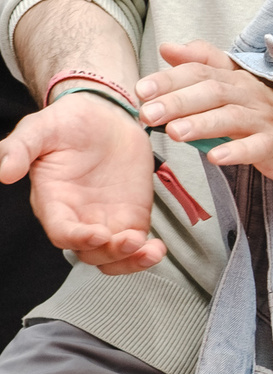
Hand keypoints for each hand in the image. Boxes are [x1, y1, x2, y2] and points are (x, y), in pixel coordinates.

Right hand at [0, 92, 160, 272]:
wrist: (104, 114)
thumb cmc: (67, 122)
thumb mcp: (40, 128)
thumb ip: (19, 149)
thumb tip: (3, 171)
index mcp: (53, 200)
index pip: (61, 230)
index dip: (76, 237)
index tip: (96, 234)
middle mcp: (78, 215)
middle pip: (89, 251)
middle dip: (110, 253)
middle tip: (130, 241)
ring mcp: (105, 217)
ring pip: (112, 255)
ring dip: (130, 260)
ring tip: (150, 251)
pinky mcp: (130, 214)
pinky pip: (136, 244)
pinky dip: (146, 253)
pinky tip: (156, 249)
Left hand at [138, 42, 272, 185]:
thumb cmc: (271, 112)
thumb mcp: (237, 85)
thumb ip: (203, 66)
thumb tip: (168, 47)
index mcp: (237, 81)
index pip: (201, 72)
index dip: (170, 79)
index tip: (141, 90)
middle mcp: (251, 96)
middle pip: (213, 92)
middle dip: (177, 101)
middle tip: (146, 113)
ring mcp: (267, 121)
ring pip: (233, 118)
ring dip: (202, 123)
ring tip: (174, 133)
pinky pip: (258, 147)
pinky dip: (237, 151)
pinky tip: (217, 157)